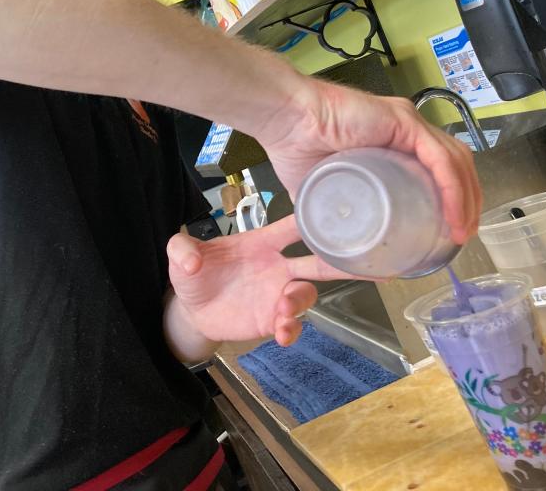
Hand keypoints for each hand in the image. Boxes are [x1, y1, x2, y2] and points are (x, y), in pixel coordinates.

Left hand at [166, 216, 365, 347]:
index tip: (335, 212)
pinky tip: (281, 334)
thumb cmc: (194, 273)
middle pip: (317, 260)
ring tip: (284, 311)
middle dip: (341, 260)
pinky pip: (291, 325)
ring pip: (306, 293)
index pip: (292, 226)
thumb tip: (190, 259)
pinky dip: (290, 329)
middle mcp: (278, 265)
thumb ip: (181, 249)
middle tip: (365, 263)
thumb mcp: (180, 255)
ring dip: (300, 301)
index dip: (312, 218)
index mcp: (261, 242)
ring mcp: (278, 293)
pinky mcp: (271, 319)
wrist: (190, 310)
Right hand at [255, 80, 481, 243]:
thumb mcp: (320, 188)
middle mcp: (406, 128)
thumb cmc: (294, 146)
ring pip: (455, 161)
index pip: (438, 166)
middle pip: (455, 163)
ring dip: (466, 199)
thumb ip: (332, 208)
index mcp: (391, 140)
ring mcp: (408, 123)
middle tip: (462, 233)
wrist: (284, 120)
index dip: (452, 196)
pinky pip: (440, 159)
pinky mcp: (404, 123)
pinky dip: (452, 189)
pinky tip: (453, 214)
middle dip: (468, 200)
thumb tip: (332, 242)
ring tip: (461, 231)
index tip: (451, 228)